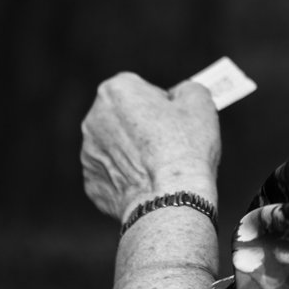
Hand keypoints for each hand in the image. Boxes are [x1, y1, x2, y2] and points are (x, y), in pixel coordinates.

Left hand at [81, 73, 219, 220]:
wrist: (169, 200)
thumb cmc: (185, 148)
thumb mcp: (200, 102)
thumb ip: (187, 89)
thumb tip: (182, 94)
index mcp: (115, 91)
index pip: (139, 88)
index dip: (161, 102)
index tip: (176, 117)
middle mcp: (94, 118)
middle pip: (124, 116)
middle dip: (144, 126)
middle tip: (172, 141)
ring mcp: (89, 153)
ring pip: (117, 147)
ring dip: (135, 152)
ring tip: (162, 167)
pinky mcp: (91, 183)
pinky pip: (113, 175)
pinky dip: (129, 178)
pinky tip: (150, 184)